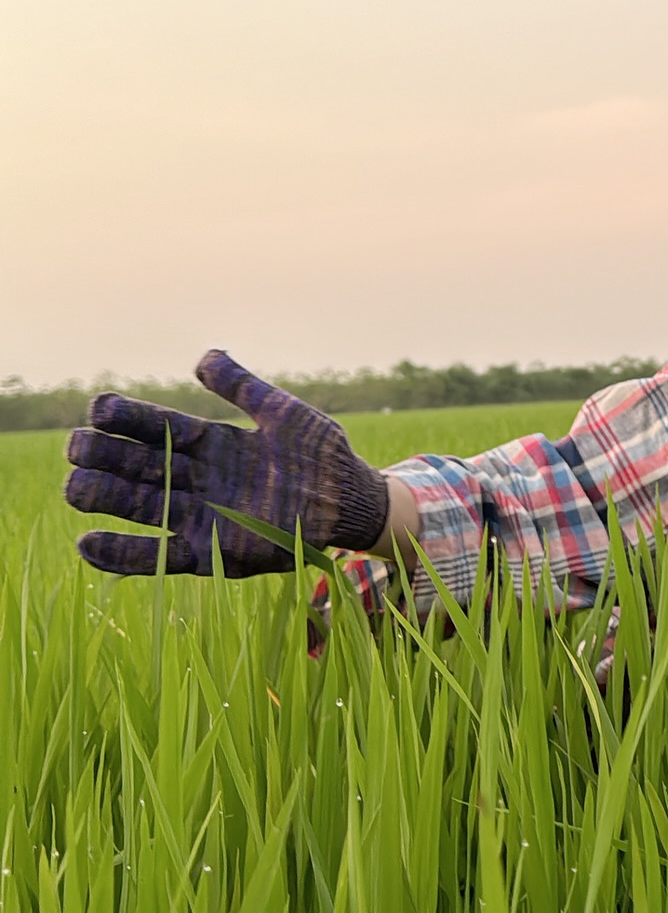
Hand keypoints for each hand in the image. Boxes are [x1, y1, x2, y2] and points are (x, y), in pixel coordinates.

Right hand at [65, 350, 390, 576]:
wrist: (350, 500)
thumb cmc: (319, 453)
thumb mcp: (282, 412)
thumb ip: (243, 386)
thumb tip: (202, 357)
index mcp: (211, 443)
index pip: (158, 427)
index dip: (128, 418)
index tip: (99, 407)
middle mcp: (198, 479)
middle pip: (139, 466)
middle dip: (105, 457)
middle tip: (76, 446)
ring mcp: (202, 516)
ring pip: (141, 506)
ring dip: (105, 498)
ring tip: (73, 486)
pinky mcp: (211, 553)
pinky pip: (158, 556)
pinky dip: (122, 554)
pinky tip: (87, 544)